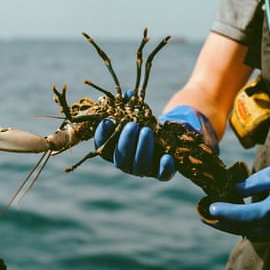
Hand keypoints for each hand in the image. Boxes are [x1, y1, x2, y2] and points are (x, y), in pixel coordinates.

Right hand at [94, 103, 218, 180]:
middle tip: (132, 125)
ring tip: (147, 131)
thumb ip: (128, 105)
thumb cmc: (142, 122)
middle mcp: (125, 163)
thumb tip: (128, 94)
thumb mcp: (134, 113)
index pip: (102, 146)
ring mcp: (143, 170)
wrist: (164, 135)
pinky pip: (162, 174)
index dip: (102, 135)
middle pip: (120, 159)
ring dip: (142, 148)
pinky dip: (164, 167)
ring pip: (139, 166)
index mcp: (113, 150)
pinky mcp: (161, 173)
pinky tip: (167, 156)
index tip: (107, 121)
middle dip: (126, 141)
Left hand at [203, 164, 269, 240]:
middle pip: (241, 227)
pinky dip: (232, 224)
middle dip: (219, 221)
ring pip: (242, 232)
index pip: (249, 215)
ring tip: (205, 214)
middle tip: (200, 212)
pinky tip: (220, 215)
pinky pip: (247, 231)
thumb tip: (232, 189)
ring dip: (223, 224)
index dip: (229, 213)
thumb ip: (253, 183)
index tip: (212, 207)